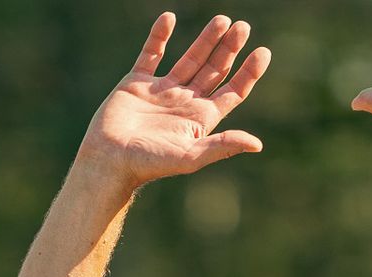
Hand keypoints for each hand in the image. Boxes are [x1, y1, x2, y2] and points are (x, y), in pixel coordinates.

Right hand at [76, 13, 270, 191]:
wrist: (108, 160)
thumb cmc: (149, 163)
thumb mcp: (190, 157)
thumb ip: (221, 147)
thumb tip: (257, 144)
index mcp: (200, 119)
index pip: (232, 91)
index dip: (248, 73)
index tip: (262, 53)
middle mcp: (184, 102)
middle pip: (214, 70)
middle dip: (229, 49)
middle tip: (243, 27)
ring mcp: (161, 91)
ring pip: (190, 59)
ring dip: (206, 40)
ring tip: (222, 19)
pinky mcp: (136, 83)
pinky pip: (151, 54)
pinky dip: (158, 36)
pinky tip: (169, 18)